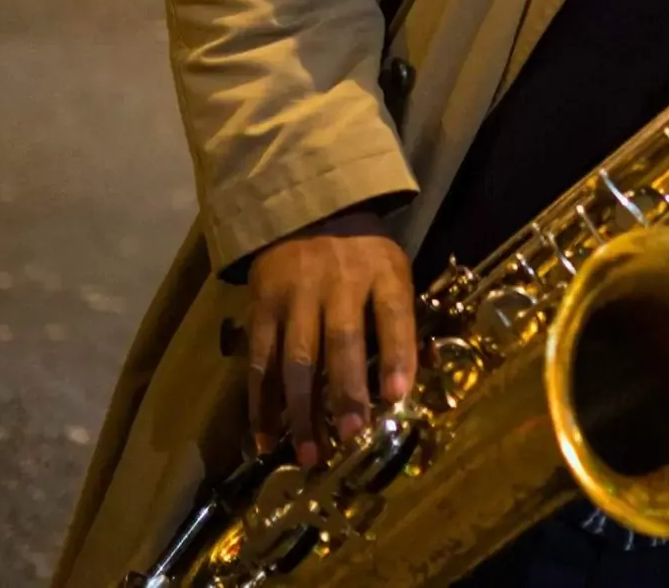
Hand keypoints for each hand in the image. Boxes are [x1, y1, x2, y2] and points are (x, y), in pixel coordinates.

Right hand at [244, 209, 416, 467]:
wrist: (307, 215)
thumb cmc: (362, 257)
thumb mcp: (393, 272)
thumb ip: (400, 320)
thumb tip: (409, 384)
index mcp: (381, 272)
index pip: (394, 313)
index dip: (397, 355)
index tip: (397, 397)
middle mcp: (337, 284)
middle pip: (341, 342)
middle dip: (346, 392)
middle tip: (351, 436)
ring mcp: (294, 298)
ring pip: (296, 361)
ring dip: (302, 412)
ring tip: (311, 455)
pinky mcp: (261, 311)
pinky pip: (259, 364)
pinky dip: (261, 405)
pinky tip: (268, 440)